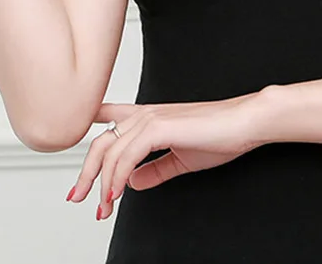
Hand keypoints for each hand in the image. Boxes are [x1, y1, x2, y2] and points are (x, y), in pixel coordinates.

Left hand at [65, 93, 269, 220]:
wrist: (243, 123)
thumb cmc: (219, 135)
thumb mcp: (180, 158)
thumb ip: (155, 170)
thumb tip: (133, 183)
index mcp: (148, 117)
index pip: (108, 117)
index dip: (87, 134)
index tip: (77, 161)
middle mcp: (144, 114)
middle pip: (100, 142)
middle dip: (85, 173)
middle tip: (78, 199)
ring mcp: (150, 118)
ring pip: (109, 151)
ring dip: (101, 183)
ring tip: (102, 207)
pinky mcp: (158, 126)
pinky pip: (126, 155)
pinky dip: (117, 177)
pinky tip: (116, 193)